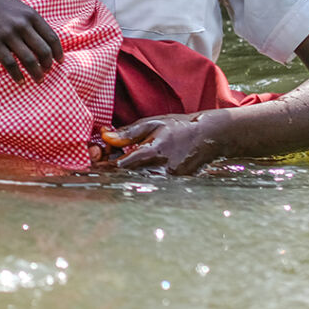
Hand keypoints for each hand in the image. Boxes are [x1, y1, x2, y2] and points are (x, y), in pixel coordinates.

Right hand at [0, 0, 63, 83]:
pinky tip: (20, 80)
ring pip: (29, 60)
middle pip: (43, 51)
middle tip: (47, 72)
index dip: (58, 52)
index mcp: (30, 14)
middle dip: (48, 65)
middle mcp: (22, 24)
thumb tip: (41, 38)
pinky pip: (10, 63)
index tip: (59, 61)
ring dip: (36, 73)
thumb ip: (29, 20)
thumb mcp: (17, 6)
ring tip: (38, 80)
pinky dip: (17, 75)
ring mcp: (8, 34)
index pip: (52, 37)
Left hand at [97, 111, 226, 174]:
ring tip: (124, 156)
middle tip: (108, 155)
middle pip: (127, 177)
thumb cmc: (178, 127)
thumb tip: (105, 137)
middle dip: (114, 167)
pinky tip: (140, 162)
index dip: (106, 163)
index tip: (100, 155)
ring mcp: (169, 180)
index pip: (121, 166)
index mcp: (153, 153)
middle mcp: (160, 171)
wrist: (209, 136)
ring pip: (138, 180)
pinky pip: (151, 182)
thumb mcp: (152, 124)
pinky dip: (141, 174)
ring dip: (127, 171)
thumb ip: (128, 133)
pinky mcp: (175, 184)